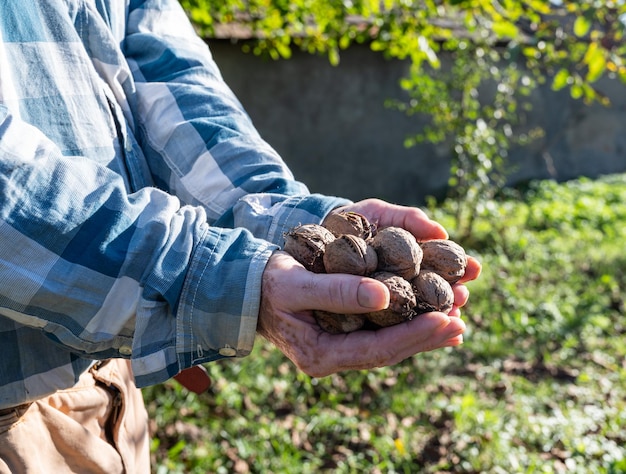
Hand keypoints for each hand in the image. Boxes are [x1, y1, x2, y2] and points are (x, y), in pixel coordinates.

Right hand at [257, 199, 480, 376]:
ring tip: (456, 318)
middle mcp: (334, 359)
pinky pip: (382, 333)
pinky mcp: (344, 336)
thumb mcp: (295, 284)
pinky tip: (429, 315)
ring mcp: (339, 350)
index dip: (415, 335)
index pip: (377, 350)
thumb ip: (337, 291)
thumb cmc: (268, 284)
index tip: (448, 319)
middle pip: (390, 352)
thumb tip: (385, 296)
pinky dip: (407, 323)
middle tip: (462, 319)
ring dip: (422, 330)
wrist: (249, 290)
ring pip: (389, 344)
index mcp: (320, 354)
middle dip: (427, 335)